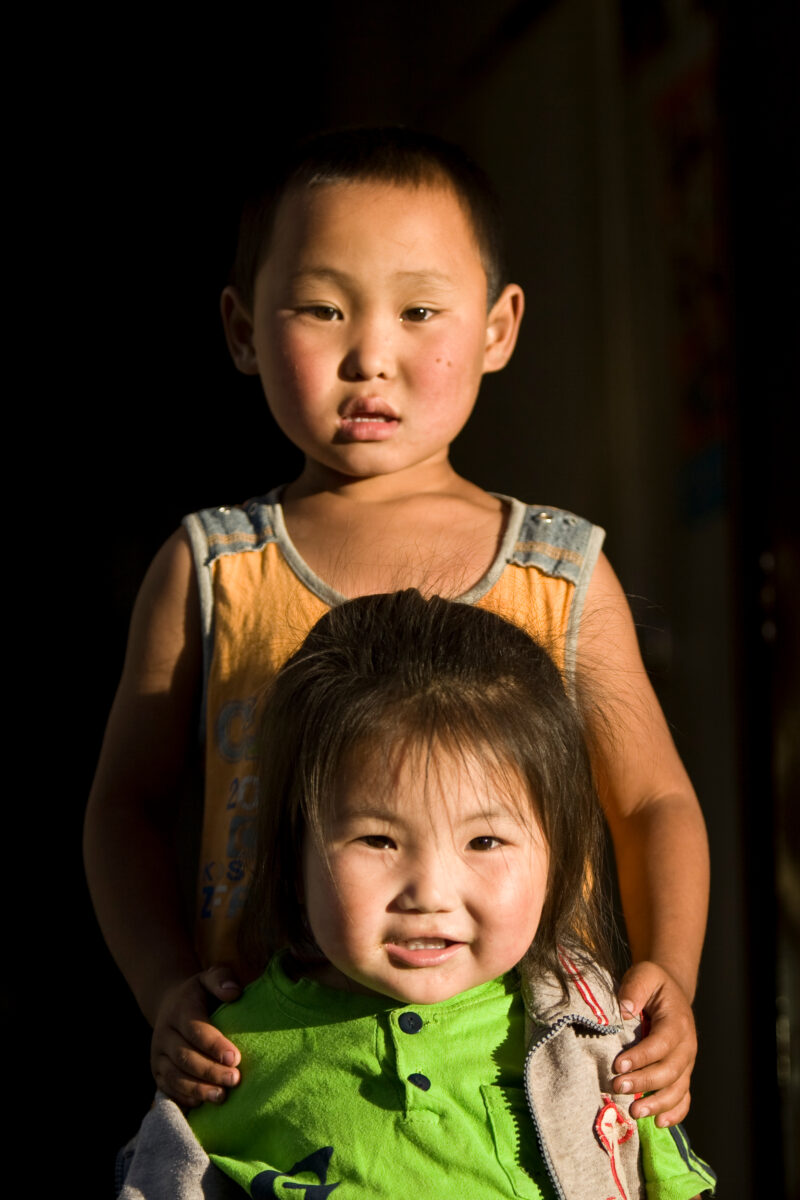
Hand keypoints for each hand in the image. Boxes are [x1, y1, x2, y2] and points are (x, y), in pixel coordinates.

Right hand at [151, 965, 242, 1107]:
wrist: (169, 1004)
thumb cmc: (199, 994)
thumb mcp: (209, 978)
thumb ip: (221, 979)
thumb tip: (234, 992)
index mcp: (179, 1010)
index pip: (195, 1030)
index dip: (214, 1045)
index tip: (235, 1058)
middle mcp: (164, 1034)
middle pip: (185, 1057)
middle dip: (210, 1071)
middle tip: (235, 1080)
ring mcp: (158, 1055)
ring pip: (175, 1077)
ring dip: (198, 1089)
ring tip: (222, 1097)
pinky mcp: (157, 1072)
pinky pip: (168, 1089)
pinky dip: (184, 1098)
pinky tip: (203, 1104)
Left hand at [612, 961, 696, 1126]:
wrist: (672, 991)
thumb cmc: (654, 984)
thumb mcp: (645, 974)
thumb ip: (635, 988)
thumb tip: (625, 1010)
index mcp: (677, 1021)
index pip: (661, 1043)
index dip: (641, 1057)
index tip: (618, 1065)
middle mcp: (687, 1045)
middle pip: (670, 1070)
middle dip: (644, 1082)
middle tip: (618, 1087)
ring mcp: (687, 1063)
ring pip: (678, 1089)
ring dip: (657, 1103)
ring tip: (634, 1111)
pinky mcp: (683, 1074)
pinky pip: (684, 1098)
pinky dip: (674, 1113)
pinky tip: (658, 1123)